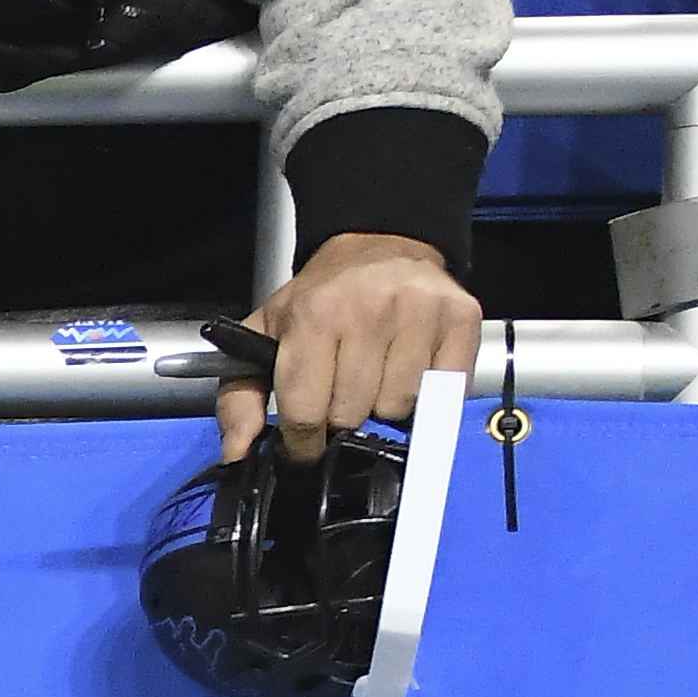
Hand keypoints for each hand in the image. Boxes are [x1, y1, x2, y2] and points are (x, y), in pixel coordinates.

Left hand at [216, 230, 480, 464]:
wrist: (378, 246)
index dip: (302, 439)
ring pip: (399, 408)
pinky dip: (427, 395)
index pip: (306, 410)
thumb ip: (240, 395)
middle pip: (353, 414)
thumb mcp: (265, 333)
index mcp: (314, 314)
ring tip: (375, 376)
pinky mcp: (461, 320)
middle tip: (340, 392)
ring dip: (384, 405)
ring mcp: (420, 313)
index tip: (305, 442)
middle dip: (341, 416)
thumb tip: (236, 450)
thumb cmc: (320, 297)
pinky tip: (409, 369)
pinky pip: (445, 394)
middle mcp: (369, 310)